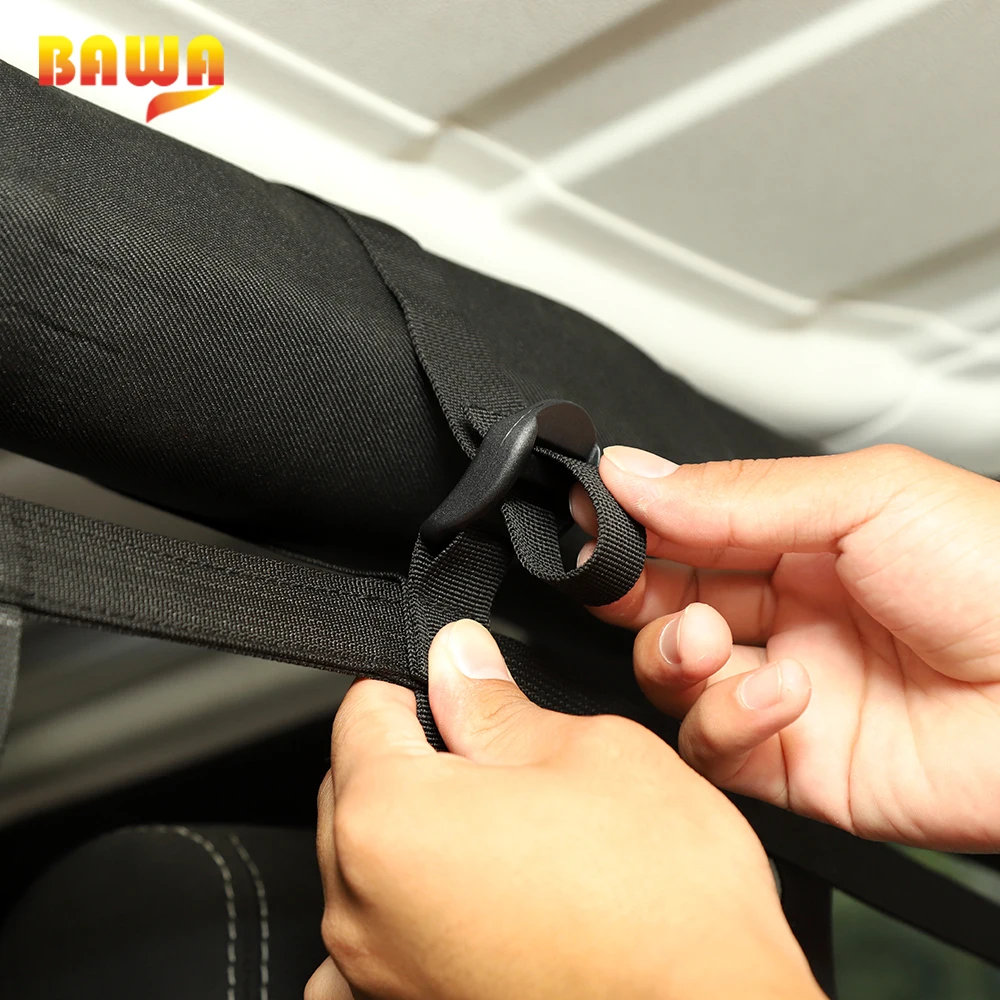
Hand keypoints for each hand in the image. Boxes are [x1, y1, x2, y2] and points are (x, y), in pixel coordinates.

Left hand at [306, 620, 820, 999]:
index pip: (361, 712)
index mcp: (390, 820)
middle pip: (354, 790)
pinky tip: (467, 915)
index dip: (419, 685)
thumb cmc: (665, 904)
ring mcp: (376, 978)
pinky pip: (369, 956)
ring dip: (411, 841)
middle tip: (501, 763)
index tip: (462, 692)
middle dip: (415, 760)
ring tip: (495, 841)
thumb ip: (495, 705)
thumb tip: (456, 659)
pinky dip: (403, 923)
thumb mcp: (590, 754)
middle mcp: (361, 910)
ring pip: (362, 869)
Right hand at [572, 444, 999, 849]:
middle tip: (622, 581)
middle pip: (664, 605)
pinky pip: (715, 747)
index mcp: (800, 541)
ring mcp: (787, 690)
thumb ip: (737, 493)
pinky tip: (779, 695)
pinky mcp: (796, 765)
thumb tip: (633, 472)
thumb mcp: (867, 498)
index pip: (685, 530)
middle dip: (632, 594)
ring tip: (715, 639)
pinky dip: (726, 720)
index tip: (591, 523)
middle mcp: (786, 614)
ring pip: (674, 677)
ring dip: (674, 656)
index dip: (631, 528)